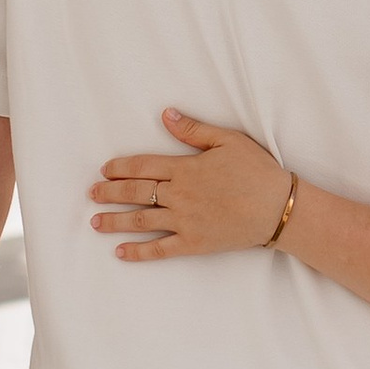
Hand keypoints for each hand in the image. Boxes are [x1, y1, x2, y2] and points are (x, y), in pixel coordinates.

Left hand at [92, 109, 292, 258]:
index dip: (120, 168)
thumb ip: (194, 130)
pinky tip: (120, 253)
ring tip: (95, 222)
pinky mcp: (194, 243)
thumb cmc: (258, 172)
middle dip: (109, 193)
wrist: (279, 208)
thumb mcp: (229, 141)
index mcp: (185, 168)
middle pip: (136, 192)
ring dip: (115, 221)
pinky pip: (160, 249)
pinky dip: (138, 252)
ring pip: (141, 220)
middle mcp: (179, 195)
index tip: (104, 170)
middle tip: (91, 194)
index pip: (143, 166)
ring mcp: (185, 221)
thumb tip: (166, 115)